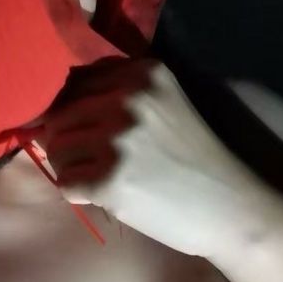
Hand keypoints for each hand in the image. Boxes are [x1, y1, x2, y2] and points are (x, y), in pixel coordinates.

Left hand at [42, 56, 247, 255]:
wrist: (230, 207)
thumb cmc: (196, 160)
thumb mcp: (166, 105)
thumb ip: (118, 93)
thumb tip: (51, 108)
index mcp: (143, 74)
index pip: (77, 82)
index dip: (76, 111)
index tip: (95, 132)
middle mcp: (127, 99)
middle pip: (61, 115)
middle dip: (69, 141)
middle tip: (96, 163)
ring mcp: (116, 139)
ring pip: (56, 148)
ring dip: (70, 167)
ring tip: (102, 179)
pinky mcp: (108, 180)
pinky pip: (64, 183)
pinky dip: (78, 194)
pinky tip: (104, 197)